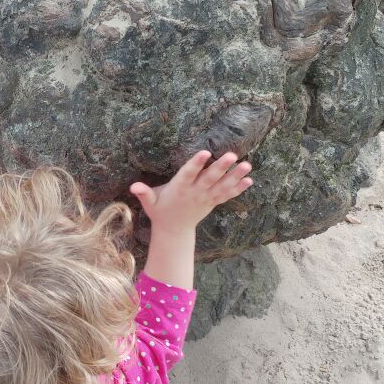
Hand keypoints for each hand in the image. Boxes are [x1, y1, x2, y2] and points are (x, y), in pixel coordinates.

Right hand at [130, 151, 252, 289]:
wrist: (174, 230)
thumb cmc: (160, 210)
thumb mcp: (149, 203)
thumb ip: (144, 193)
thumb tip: (134, 187)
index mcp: (179, 189)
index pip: (188, 174)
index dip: (196, 164)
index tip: (204, 153)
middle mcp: (195, 193)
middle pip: (210, 178)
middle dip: (221, 167)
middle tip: (231, 155)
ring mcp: (206, 198)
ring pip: (223, 186)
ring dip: (235, 176)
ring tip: (247, 165)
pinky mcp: (213, 202)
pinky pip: (227, 195)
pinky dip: (238, 188)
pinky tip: (249, 180)